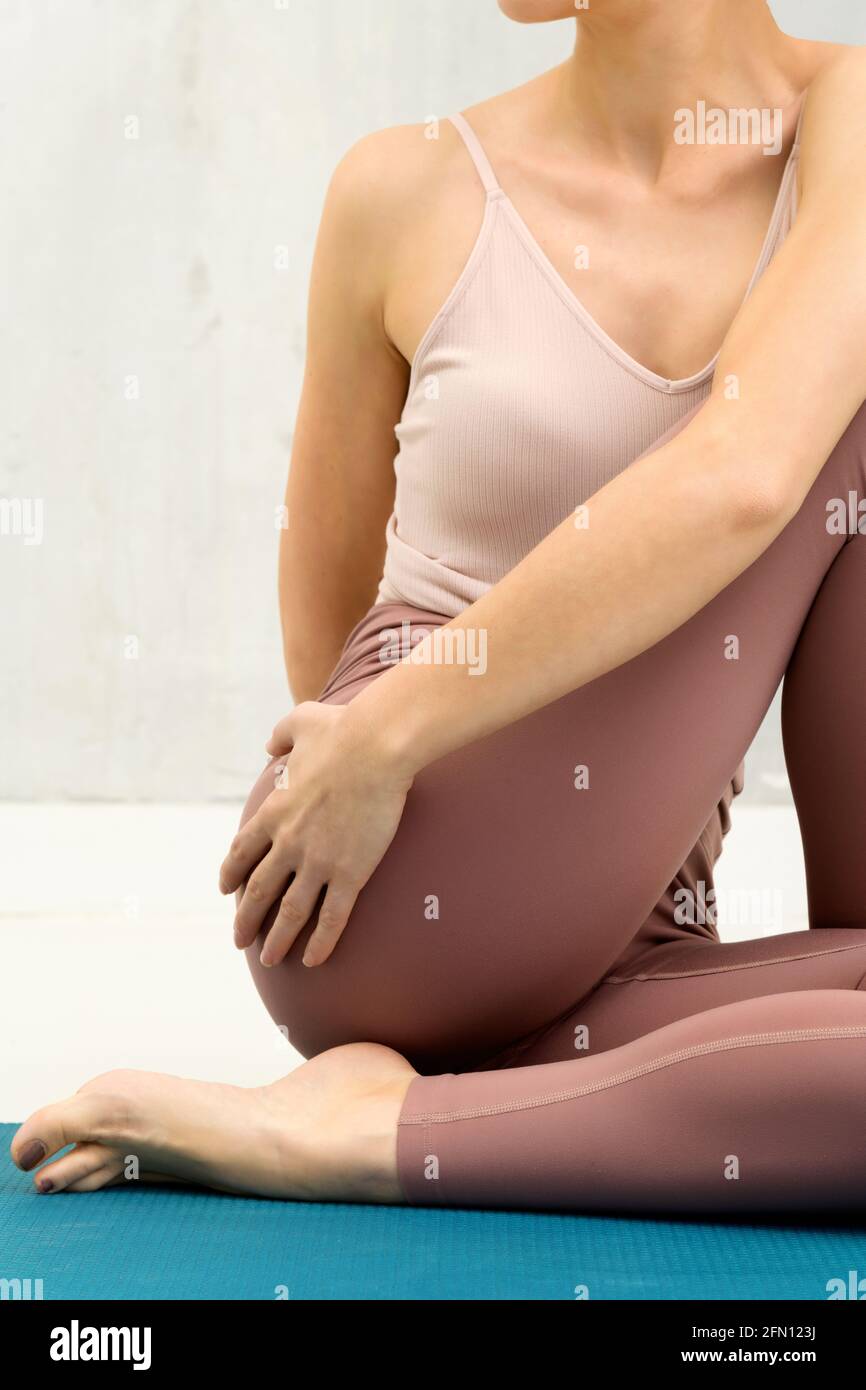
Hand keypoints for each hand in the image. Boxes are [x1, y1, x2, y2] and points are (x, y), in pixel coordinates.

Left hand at [220, 702, 412, 966]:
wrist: (376, 747)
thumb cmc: (344, 730)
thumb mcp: (301, 723)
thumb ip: (280, 736)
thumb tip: (270, 746)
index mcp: (274, 811)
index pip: (243, 852)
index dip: (232, 874)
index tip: (226, 891)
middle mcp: (288, 842)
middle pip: (259, 890)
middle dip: (247, 919)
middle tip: (239, 940)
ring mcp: (318, 861)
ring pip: (291, 911)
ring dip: (278, 940)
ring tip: (271, 961)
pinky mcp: (350, 873)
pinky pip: (332, 917)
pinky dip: (321, 942)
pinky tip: (313, 961)